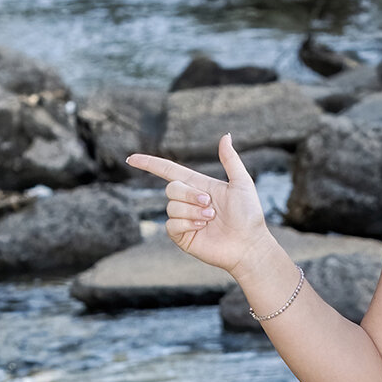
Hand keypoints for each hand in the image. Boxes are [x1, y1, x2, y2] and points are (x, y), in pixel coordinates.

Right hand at [124, 132, 270, 273]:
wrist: (249, 245)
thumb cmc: (250, 216)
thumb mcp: (242, 183)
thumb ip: (230, 160)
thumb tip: (225, 136)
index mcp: (199, 186)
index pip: (168, 171)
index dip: (150, 164)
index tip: (131, 159)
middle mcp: (189, 202)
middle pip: (171, 188)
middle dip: (189, 195)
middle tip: (211, 206)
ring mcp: (184, 219)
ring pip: (171, 207)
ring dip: (192, 211)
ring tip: (210, 219)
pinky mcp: (182, 237)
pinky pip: (171, 225)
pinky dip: (186, 224)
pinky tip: (202, 228)